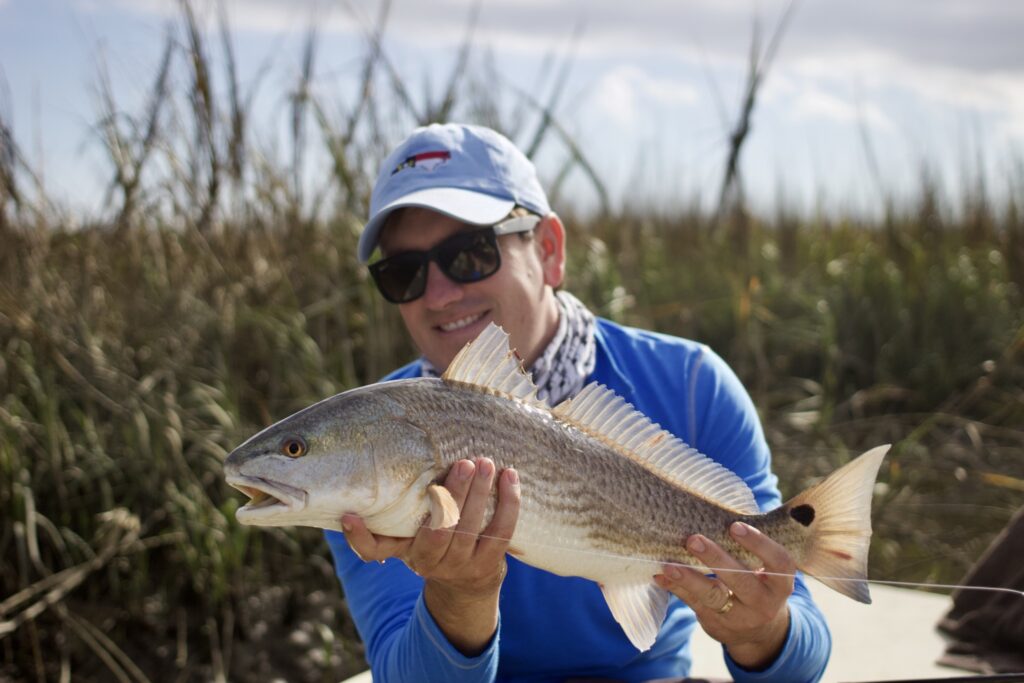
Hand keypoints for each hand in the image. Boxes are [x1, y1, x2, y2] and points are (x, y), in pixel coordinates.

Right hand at [341, 458, 520, 655]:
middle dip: (452, 495)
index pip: (375, 549)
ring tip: (484, 463)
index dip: (359, 537)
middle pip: (438, 530)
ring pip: (471, 527)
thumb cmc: (431, 544)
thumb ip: (390, 515)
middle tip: (462, 463)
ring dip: (480, 493)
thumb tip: (364, 477)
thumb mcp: (407, 536)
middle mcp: (430, 562)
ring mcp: (462, 565)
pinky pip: (501, 531)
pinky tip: (510, 476)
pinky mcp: (490, 563)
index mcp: (405, 551)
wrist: (465, 584)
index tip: (349, 516)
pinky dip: (508, 502)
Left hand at [654, 521, 793, 669]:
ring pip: (713, 596)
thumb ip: (752, 548)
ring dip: (689, 579)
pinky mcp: (717, 624)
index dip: (758, 543)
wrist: (760, 633)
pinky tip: (661, 576)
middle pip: (741, 581)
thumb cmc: (760, 583)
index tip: (735, 525)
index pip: (777, 562)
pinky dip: (676, 588)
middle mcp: (764, 603)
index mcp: (781, 583)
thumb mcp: (767, 571)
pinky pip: (694, 604)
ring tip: (669, 564)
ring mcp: (740, 617)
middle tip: (693, 540)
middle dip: (716, 559)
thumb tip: (718, 514)